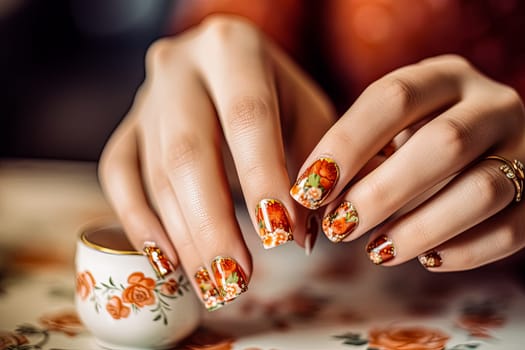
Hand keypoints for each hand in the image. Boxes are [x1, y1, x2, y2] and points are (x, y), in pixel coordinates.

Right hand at [98, 15, 334, 309]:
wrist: (229, 64)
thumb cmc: (277, 92)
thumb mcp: (307, 112)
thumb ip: (312, 166)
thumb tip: (298, 237)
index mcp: (233, 49)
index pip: (246, 116)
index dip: (262, 177)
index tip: (280, 237)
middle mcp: (179, 67)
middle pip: (188, 152)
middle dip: (212, 224)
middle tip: (236, 279)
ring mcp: (146, 98)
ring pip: (155, 172)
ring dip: (183, 236)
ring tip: (212, 283)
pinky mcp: (127, 125)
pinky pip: (118, 175)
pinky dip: (138, 221)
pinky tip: (166, 260)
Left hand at [290, 54, 524, 270]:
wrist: (490, 145)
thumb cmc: (419, 137)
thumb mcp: (393, 127)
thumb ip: (360, 153)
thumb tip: (313, 201)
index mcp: (445, 76)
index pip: (393, 97)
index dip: (346, 145)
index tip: (308, 188)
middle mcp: (493, 103)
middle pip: (442, 144)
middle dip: (382, 192)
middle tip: (339, 227)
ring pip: (481, 190)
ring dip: (420, 229)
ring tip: (376, 251)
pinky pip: (511, 229)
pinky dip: (464, 251)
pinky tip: (427, 260)